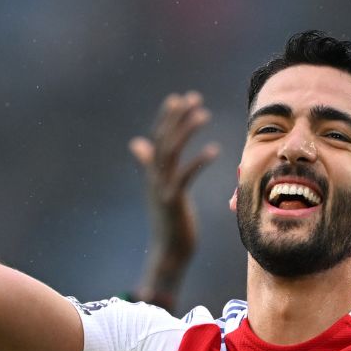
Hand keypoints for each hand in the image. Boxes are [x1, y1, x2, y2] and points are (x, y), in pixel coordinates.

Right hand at [131, 92, 218, 309]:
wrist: (168, 253)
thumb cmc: (170, 222)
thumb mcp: (159, 189)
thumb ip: (148, 164)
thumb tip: (136, 144)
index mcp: (152, 174)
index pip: (157, 138)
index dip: (166, 118)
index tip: (178, 99)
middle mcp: (153, 178)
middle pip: (163, 139)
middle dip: (177, 117)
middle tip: (193, 98)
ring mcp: (161, 189)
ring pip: (171, 152)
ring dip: (186, 130)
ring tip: (204, 114)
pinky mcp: (172, 202)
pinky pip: (185, 175)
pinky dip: (198, 161)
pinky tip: (214, 150)